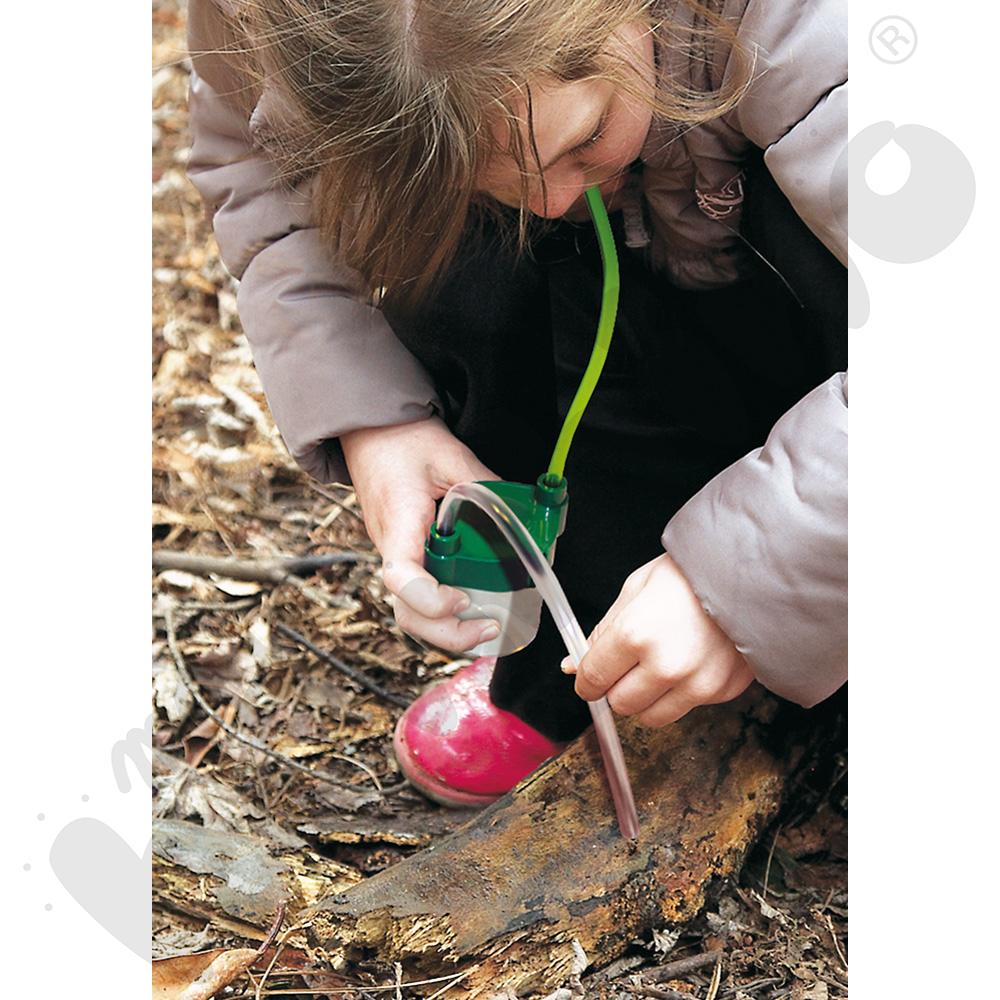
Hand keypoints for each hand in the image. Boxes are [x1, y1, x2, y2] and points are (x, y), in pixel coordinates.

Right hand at [341, 416, 501, 651]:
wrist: (369, 431)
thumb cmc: (404, 440)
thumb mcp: (452, 456)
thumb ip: (487, 486)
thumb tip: (526, 516)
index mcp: (399, 523)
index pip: (401, 577)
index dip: (431, 599)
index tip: (463, 598)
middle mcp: (391, 546)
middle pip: (406, 611)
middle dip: (447, 632)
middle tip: (490, 628)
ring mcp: (395, 553)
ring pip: (410, 610)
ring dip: (446, 628)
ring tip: (487, 626)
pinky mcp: (403, 552)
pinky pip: (417, 594)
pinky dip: (442, 610)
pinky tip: (472, 607)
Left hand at [562, 553, 753, 726]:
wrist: (752, 572)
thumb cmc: (691, 574)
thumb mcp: (635, 589)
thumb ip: (603, 632)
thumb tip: (573, 666)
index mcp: (636, 634)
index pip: (593, 680)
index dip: (586, 680)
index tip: (589, 678)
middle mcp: (666, 666)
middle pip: (621, 704)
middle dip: (617, 687)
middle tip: (630, 663)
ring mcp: (698, 684)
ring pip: (652, 716)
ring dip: (648, 697)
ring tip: (660, 663)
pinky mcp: (723, 692)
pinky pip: (688, 706)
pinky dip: (683, 692)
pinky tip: (692, 660)